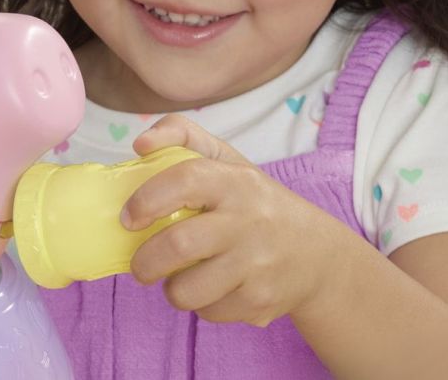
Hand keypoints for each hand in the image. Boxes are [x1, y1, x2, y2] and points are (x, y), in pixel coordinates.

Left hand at [123, 114, 347, 326]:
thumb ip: (182, 136)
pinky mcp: (260, 301)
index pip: (185, 180)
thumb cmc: (255, 203)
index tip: (130, 218)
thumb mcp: (228, 161)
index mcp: (236, 181)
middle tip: (141, 265)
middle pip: (177, 245)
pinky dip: (200, 304)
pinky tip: (214, 288)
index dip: (147, 199)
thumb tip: (141, 145)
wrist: (317, 256)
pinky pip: (208, 312)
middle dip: (144, 262)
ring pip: (186, 290)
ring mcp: (257, 264)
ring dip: (171, 288)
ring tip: (180, 276)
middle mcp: (249, 221)